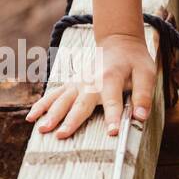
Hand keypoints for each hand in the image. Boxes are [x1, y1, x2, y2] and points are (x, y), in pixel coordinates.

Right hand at [26, 34, 155, 138]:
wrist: (119, 43)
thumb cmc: (135, 61)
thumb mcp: (147, 73)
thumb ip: (143, 95)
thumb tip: (141, 117)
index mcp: (112, 77)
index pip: (113, 100)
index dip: (113, 116)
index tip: (113, 132)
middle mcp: (91, 80)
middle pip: (81, 102)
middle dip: (71, 119)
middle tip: (61, 135)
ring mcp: (78, 82)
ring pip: (62, 99)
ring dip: (51, 114)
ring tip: (42, 129)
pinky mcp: (70, 84)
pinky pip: (53, 94)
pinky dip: (41, 105)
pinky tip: (31, 117)